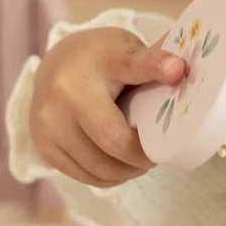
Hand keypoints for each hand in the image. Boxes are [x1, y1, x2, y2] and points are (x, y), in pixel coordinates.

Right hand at [29, 27, 184, 186]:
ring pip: (101, 167)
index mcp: (95, 62)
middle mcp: (65, 93)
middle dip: (143, 156)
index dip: (156, 66)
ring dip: (128, 171)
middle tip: (158, 154)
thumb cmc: (99, 60)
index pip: (131, 63)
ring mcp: (49, 122)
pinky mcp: (43, 146)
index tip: (177, 69)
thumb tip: (182, 69)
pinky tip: (119, 166)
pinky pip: (87, 176)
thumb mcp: (125, 48)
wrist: (52, 66)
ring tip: (139, 161)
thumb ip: (153, 60)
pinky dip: (110, 177)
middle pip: (115, 141)